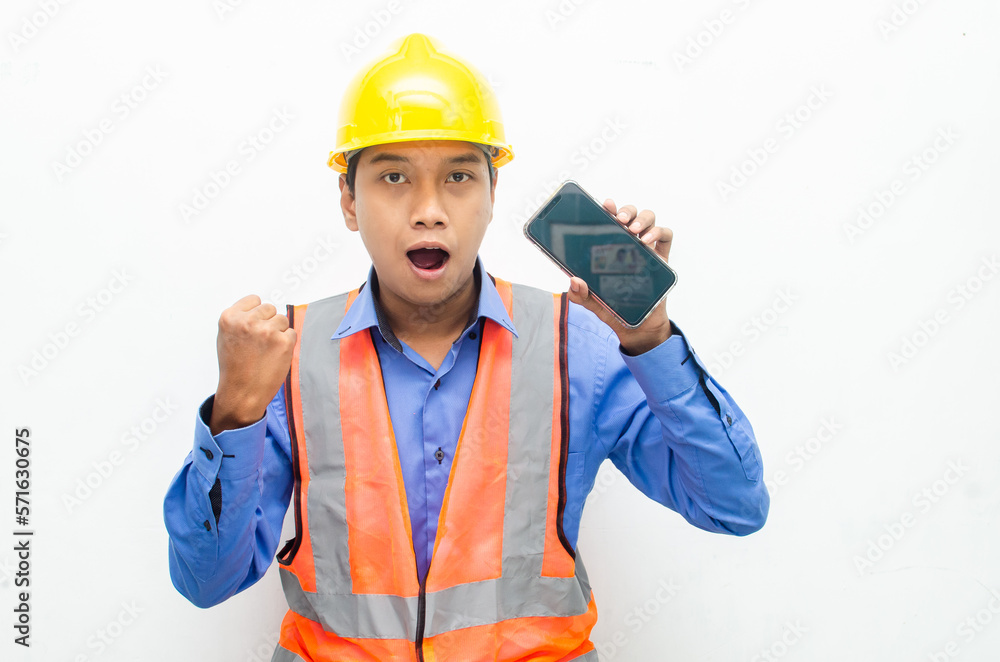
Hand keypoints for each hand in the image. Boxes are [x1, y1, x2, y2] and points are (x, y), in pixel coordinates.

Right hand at [209, 295, 295, 435]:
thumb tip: (260, 308)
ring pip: (282, 319)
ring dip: (278, 332)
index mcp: (230, 317)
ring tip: (266, 350)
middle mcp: (247, 321)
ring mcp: (266, 331)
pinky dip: (287, 343)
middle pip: (270, 308)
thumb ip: (241, 319)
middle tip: (260, 342)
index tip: (255, 325)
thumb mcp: (226, 336)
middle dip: (268, 322)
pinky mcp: (283, 341)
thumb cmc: (234, 367)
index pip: (254, 300)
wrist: (242, 393)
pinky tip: (274, 356)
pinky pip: (292, 333)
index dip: (257, 314)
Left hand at [566, 199, 672, 355]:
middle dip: (626, 210)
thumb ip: (579, 294)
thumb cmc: (614, 309)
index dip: (608, 208)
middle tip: (620, 219)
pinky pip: (666, 236)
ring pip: (649, 219)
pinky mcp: (662, 258)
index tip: (604, 205)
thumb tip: (574, 281)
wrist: (637, 326)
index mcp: (610, 247)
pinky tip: (649, 241)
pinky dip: (659, 232)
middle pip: (630, 214)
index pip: (609, 220)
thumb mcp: (591, 302)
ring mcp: (647, 249)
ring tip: (634, 230)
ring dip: (642, 219)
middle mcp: (629, 243)